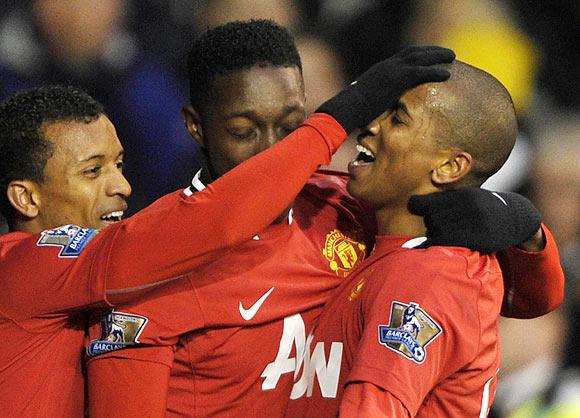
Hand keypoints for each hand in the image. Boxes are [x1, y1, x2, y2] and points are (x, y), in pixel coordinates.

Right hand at [317, 45, 455, 132]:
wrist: (349, 107)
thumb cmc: (354, 111)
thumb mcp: (368, 103)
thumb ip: (377, 104)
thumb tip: (379, 119)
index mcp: (380, 69)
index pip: (402, 56)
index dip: (417, 54)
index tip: (428, 55)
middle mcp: (388, 66)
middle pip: (414, 51)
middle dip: (431, 50)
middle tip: (445, 53)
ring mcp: (393, 70)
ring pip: (420, 57)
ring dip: (437, 56)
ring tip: (452, 57)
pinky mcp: (398, 79)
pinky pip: (421, 72)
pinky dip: (435, 71)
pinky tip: (447, 74)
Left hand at [408, 188, 541, 252]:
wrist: (516, 218)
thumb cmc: (483, 208)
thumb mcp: (468, 196)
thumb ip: (444, 200)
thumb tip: (410, 203)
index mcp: (463, 194)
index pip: (431, 202)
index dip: (418, 206)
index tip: (413, 207)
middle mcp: (470, 205)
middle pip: (433, 218)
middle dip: (432, 223)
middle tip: (440, 225)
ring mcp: (476, 221)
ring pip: (440, 230)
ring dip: (437, 234)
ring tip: (447, 233)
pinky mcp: (480, 237)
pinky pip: (449, 241)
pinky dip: (435, 243)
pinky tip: (426, 244)